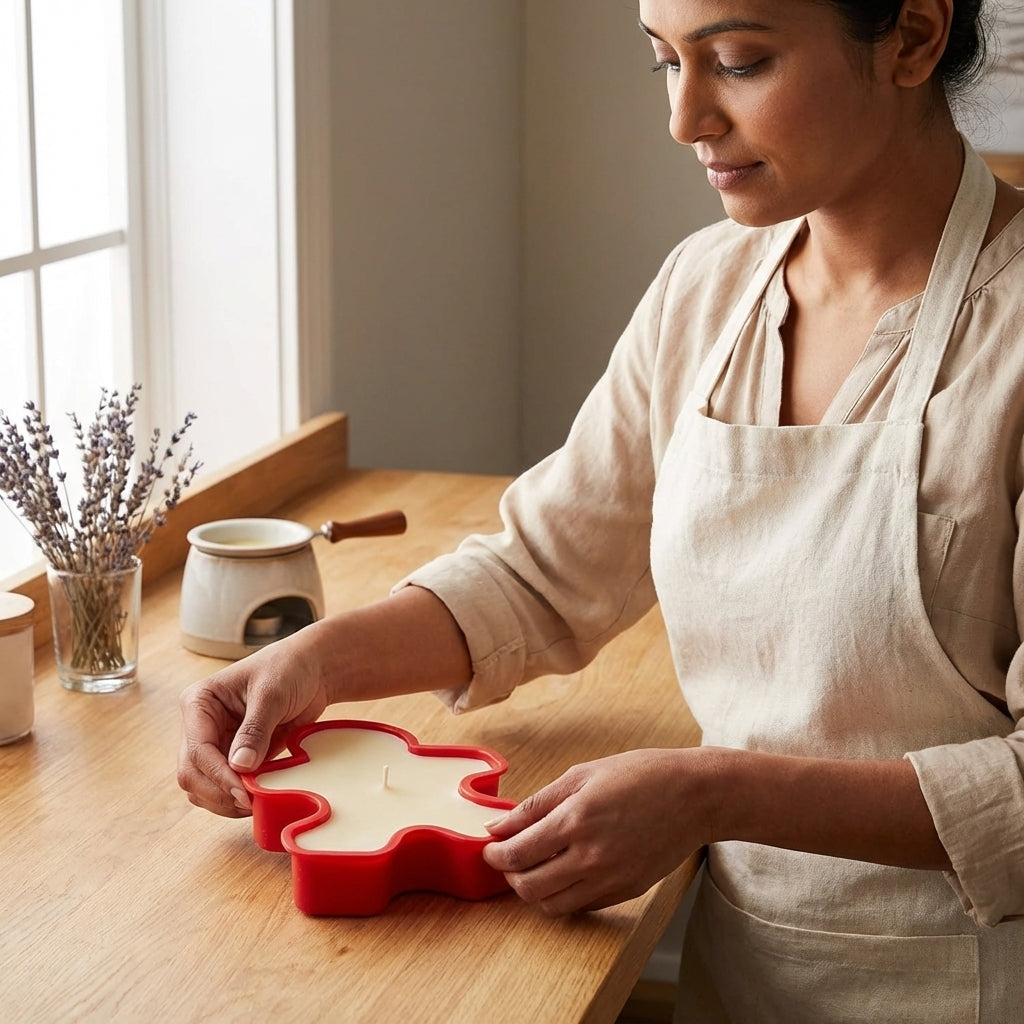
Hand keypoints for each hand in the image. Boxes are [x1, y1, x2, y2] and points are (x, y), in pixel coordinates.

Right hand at [177, 634, 329, 816]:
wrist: (312, 670)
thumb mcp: (271, 694)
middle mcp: (201, 726)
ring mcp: (216, 744)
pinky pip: (226, 787)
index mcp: (199, 703)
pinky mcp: (234, 758)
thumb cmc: (289, 669)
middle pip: (192, 774)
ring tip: (257, 801)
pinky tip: (260, 797)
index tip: (244, 792)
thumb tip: (240, 766)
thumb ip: (255, 730)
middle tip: (251, 803)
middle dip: (219, 792)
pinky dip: (239, 797)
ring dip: (226, 801)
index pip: (197, 750)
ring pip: (204, 788)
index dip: (218, 776)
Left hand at [482, 748, 712, 914]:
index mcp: (575, 820)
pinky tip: (565, 873)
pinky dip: (563, 896)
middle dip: (510, 875)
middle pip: (529, 887)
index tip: (490, 848)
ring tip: (534, 868)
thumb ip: (538, 804)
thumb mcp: (583, 775)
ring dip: (534, 891)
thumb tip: (499, 825)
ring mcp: (610, 879)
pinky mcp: (626, 892)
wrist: (695, 796)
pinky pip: (581, 907)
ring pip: (552, 906)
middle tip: (509, 859)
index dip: (495, 854)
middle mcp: (590, 857)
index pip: (517, 853)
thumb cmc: (641, 775)